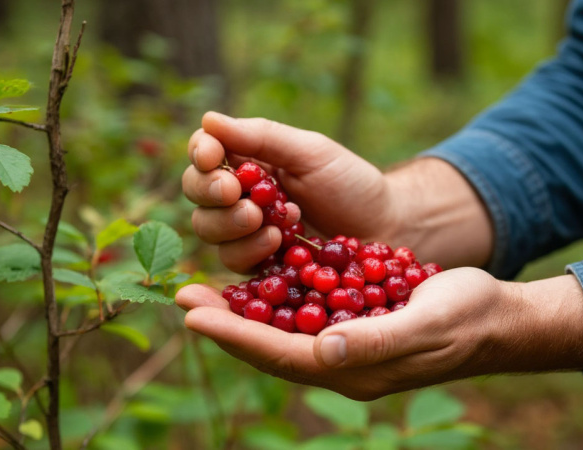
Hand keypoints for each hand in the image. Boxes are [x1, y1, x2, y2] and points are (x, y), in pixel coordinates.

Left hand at [176, 268, 582, 399]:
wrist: (493, 316)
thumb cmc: (463, 318)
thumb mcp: (422, 325)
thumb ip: (375, 340)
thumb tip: (324, 349)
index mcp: (352, 368)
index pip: (281, 355)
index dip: (236, 336)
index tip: (193, 315)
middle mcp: (341, 359)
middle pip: (271, 344)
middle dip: (227, 324)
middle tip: (183, 298)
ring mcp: (345, 342)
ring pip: (282, 329)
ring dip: (243, 310)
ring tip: (206, 289)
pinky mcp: (353, 321)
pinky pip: (303, 313)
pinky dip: (276, 297)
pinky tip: (257, 277)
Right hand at [182, 112, 392, 272]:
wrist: (385, 228)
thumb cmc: (351, 184)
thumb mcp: (311, 153)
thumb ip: (262, 137)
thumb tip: (208, 119)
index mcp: (249, 160)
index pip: (205, 152)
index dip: (201, 153)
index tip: (211, 155)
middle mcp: (240, 195)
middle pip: (196, 193)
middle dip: (212, 192)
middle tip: (239, 193)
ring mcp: (245, 232)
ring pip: (207, 229)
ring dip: (231, 223)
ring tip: (267, 220)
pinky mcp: (257, 265)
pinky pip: (232, 261)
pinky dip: (249, 250)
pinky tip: (276, 241)